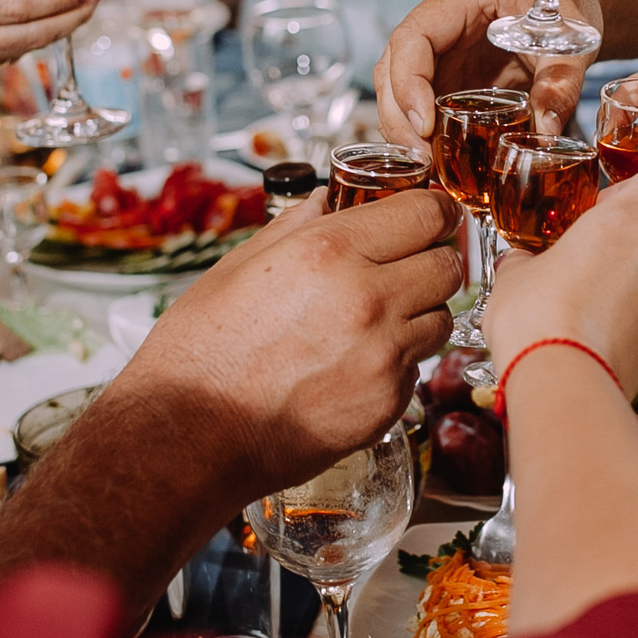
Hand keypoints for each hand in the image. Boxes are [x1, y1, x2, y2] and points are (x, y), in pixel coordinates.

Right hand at [124, 187, 463, 497]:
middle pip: (448, 264)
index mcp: (329, 253)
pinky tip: (353, 363)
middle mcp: (367, 300)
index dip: (433, 209)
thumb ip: (296, 226)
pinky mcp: (387, 405)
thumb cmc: (200, 353)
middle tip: (403, 265)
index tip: (429, 214)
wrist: (189, 436)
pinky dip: (397, 360)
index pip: (427, 212)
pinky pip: (416, 367)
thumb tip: (327, 201)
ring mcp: (383, 357)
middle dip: (430, 258)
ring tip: (373, 319)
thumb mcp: (237, 266)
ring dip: (419, 312)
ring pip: (441, 317)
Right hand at [371, 0, 600, 148]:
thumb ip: (561, 80)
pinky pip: (426, 100)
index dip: (409, 81)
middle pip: (394, 65)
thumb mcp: (572, 37)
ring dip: (406, 126)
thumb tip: (545, 130)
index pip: (413, 36)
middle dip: (399, 115)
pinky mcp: (454, 71)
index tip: (424, 124)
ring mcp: (445, 47)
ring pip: (401, 86)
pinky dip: (426, 130)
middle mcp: (443, 20)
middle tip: (421, 157)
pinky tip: (438, 156)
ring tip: (428, 165)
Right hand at [481, 169, 637, 393]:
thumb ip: (526, 259)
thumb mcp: (514, 275)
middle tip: (569, 255)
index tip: (613, 198)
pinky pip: (634, 316)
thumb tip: (520, 263)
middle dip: (608, 243)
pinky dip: (611, 318)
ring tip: (565, 301)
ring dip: (608, 283)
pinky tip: (575, 331)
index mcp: (621, 225)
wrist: (560, 384)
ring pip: (637, 278)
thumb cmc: (538, 318)